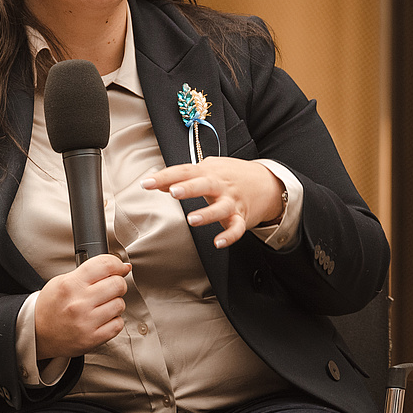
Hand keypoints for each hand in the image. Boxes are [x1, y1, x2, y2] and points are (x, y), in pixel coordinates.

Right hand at [34, 254, 130, 359]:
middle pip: (117, 284)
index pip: (105, 265)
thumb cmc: (51, 305)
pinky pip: (118, 324)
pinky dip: (113, 320)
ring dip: (115, 303)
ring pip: (120, 304)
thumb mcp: (62, 280)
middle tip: (110, 287)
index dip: (117, 264)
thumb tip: (121, 266)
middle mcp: (79, 303)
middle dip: (117, 283)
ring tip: (103, 305)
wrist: (37, 333)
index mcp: (70, 284)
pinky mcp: (92, 339)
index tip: (120, 267)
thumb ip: (89, 271)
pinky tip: (102, 318)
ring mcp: (86, 322)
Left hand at [141, 157, 285, 248]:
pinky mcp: (242, 217)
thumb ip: (181, 177)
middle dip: (189, 188)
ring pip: (220, 208)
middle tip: (173, 191)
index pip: (184, 171)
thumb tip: (156, 183)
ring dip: (207, 214)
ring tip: (192, 219)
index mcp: (208, 172)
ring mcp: (232, 202)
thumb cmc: (230, 175)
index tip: (146, 183)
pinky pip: (236, 228)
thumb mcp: (206, 170)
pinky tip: (218, 243)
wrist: (266, 182)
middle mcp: (220, 186)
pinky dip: (229, 236)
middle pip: (204, 185)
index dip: (165, 177)